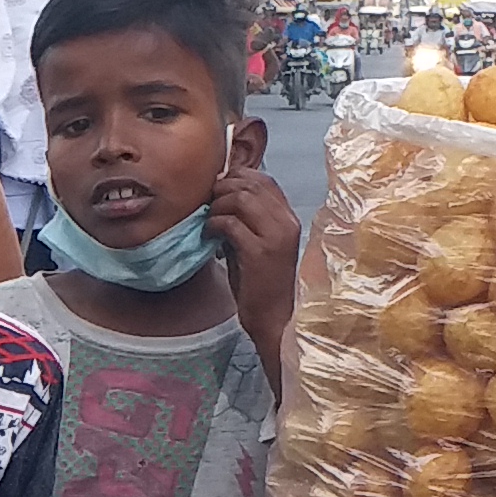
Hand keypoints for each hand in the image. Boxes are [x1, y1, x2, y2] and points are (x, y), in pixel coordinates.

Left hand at [204, 167, 305, 345]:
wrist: (274, 319)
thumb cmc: (261, 284)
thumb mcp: (257, 244)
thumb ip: (246, 221)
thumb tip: (218, 197)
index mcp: (288, 218)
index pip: (264, 179)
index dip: (236, 178)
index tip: (217, 191)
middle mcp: (286, 222)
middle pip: (250, 184)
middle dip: (222, 189)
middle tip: (207, 204)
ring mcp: (275, 236)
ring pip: (240, 199)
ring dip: (217, 206)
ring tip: (208, 221)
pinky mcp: (259, 253)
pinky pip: (230, 224)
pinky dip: (214, 225)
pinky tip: (208, 236)